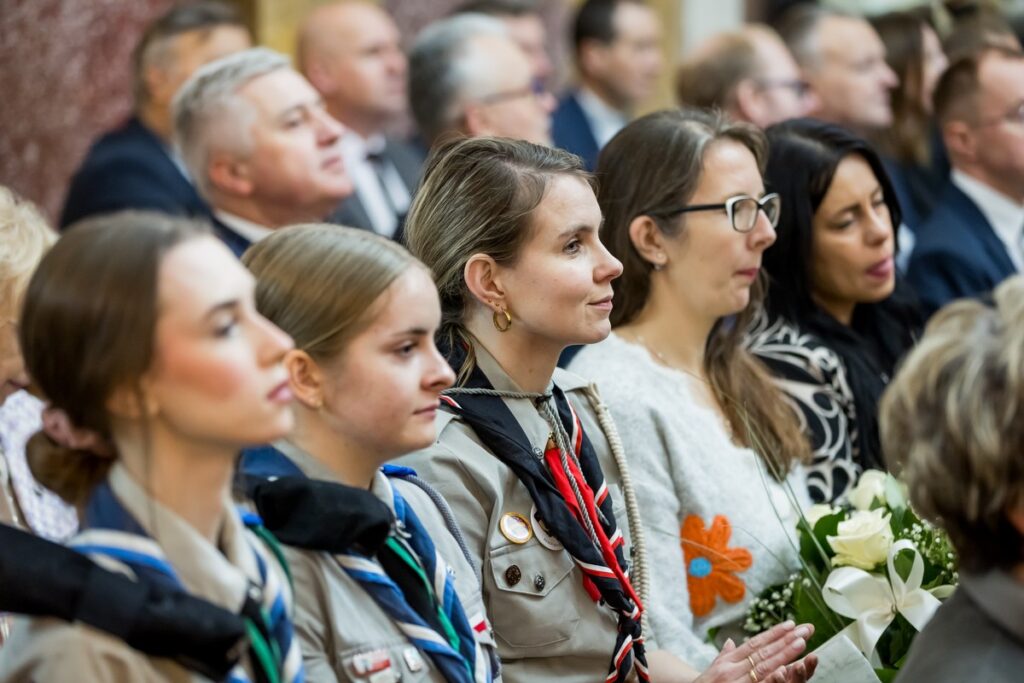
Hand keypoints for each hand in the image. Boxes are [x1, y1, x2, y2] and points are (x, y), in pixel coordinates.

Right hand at [693, 621, 815, 682]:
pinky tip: (784, 670)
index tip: (791, 624)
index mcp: (727, 661)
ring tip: (801, 643)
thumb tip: (731, 642)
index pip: (754, 644)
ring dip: (784, 655)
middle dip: (786, 641)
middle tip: (805, 630)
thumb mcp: (712, 670)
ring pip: (763, 667)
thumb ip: (724, 656)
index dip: (773, 634)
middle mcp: (731, 669)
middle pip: (763, 653)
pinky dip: (771, 677)